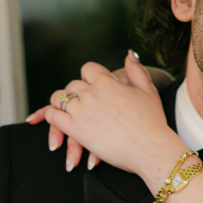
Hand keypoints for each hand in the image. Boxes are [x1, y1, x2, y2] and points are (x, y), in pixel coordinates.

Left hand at [28, 54, 180, 183]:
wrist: (150, 148)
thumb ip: (136, 70)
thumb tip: (129, 55)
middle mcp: (91, 93)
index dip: (89, 77)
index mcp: (107, 81)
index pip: (87, 69)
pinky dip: (49, 116)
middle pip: (72, 85)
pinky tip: (53, 119)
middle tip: (80, 103)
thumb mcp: (148, 90)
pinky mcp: (75, 129)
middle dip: (75, 92)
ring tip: (64, 110)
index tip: (92, 85)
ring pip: (58, 98)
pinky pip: (53, 116)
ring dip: (60, 103)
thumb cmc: (152, 122)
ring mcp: (81, 110)